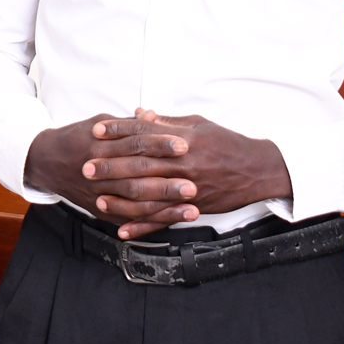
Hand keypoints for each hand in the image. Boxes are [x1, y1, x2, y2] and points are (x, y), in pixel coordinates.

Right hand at [24, 115, 199, 237]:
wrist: (46, 162)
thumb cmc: (76, 138)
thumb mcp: (98, 123)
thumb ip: (127, 124)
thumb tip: (152, 115)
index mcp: (99, 143)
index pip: (135, 142)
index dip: (160, 144)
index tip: (185, 145)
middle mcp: (97, 169)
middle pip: (136, 175)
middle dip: (166, 180)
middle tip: (194, 182)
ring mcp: (97, 192)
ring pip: (134, 201)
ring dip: (164, 205)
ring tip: (192, 206)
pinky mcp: (100, 209)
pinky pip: (127, 217)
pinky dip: (151, 221)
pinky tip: (172, 219)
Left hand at [80, 109, 292, 239]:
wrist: (257, 170)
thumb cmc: (226, 142)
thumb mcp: (198, 124)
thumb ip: (166, 121)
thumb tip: (138, 113)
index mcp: (184, 140)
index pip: (145, 134)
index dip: (119, 131)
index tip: (97, 131)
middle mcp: (184, 164)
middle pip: (141, 165)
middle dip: (111, 166)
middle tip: (86, 167)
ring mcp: (188, 189)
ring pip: (149, 196)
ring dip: (121, 200)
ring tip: (98, 199)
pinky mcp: (193, 208)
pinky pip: (164, 220)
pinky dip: (143, 226)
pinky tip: (123, 230)